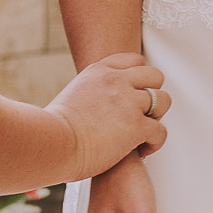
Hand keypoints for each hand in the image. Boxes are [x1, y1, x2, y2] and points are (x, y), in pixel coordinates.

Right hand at [45, 52, 169, 177]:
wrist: (50, 145)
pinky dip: (155, 143)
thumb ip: (90, 94)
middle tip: (141, 115)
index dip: (139, 79)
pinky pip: (160, 131)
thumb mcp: (71, 97)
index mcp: (99, 71)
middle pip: (155, 76)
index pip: (134, 60)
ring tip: (143, 133)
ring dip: (157, 118)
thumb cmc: (52, 131)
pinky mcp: (135, 126)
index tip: (133, 96)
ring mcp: (128, 102)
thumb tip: (95, 107)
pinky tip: (141, 151)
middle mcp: (116, 81)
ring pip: (163, 101)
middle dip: (153, 95)